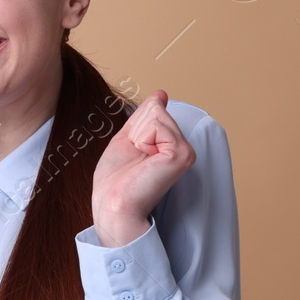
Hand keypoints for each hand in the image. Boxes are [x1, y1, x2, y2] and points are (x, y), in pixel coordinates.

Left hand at [91, 90, 194, 246]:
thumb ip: (143, 117)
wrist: (112, 205)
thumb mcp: (128, 139)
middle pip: (155, 109)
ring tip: (140, 161)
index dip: (134, 127)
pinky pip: (157, 125)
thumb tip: (160, 95)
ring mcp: (186, 151)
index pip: (154, 108)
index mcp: (173, 144)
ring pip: (156, 115)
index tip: (133, 152)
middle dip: (135, 130)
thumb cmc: (116, 179)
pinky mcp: (181, 154)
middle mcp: (184, 147)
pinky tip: (145, 160)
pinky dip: (142, 140)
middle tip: (134, 158)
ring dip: (137, 136)